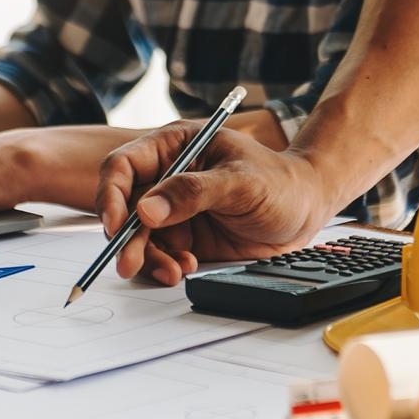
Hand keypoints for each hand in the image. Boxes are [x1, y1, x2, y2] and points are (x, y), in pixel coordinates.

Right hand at [96, 124, 335, 285]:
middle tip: (129, 264)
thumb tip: (147, 210)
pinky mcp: (184, 237)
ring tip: (172, 272)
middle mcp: (167, 177)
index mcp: (175, 147)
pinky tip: (185, 269)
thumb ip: (193, 193)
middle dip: (125, 238)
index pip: (124, 165)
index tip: (115, 223)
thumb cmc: (280, 183)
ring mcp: (174, 210)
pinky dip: (165, 266)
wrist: (306, 210)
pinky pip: (159, 255)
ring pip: (138, 236)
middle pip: (125, 206)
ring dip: (147, 257)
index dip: (111, 194)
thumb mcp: (241, 182)